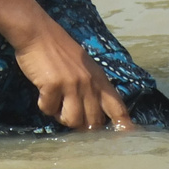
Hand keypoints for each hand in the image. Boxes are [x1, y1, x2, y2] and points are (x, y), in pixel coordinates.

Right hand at [12, 16, 132, 130]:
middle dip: (81, 124)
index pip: (117, 106)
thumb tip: (91, 117)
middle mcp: (89, 83)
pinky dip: (44, 104)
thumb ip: (91, 88)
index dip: (124, 123)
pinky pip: (49, 110)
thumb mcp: (83, 67)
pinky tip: (42, 90)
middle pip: (93, 122)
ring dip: (60, 116)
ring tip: (54, 101)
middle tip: (67, 110)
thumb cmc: (59, 50)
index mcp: (99, 79)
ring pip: (72, 121)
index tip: (130, 135)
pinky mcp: (53, 85)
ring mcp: (72, 84)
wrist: (38, 33)